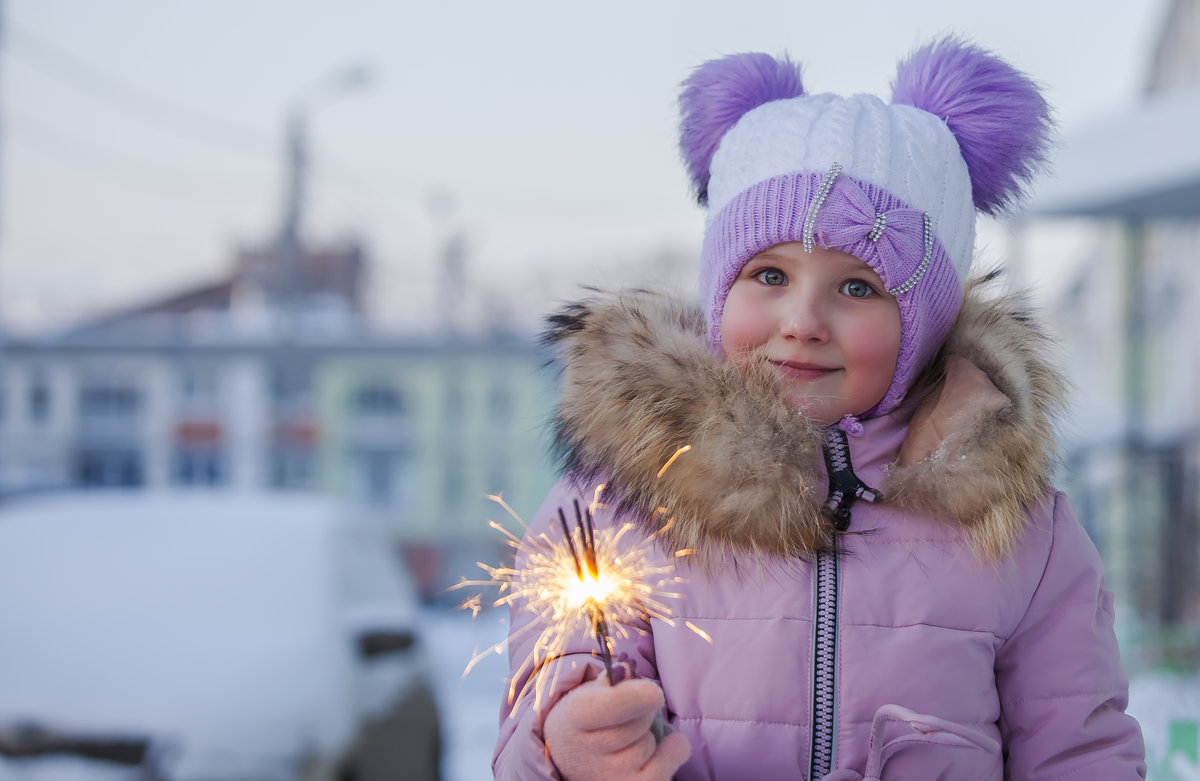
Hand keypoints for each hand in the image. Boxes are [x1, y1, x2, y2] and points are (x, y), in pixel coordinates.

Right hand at [544, 674, 689, 780]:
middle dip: (643, 711)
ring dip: (650, 734)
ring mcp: (607, 777)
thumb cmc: (585, 719)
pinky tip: (663, 748)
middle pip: (639, 723)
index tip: (656, 693)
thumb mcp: (588, 694)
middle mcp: (586, 752)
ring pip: (650, 743)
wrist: (567, 758)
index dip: (638, 697)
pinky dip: (673, 752)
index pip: (611, 708)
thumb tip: (627, 670)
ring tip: (631, 737)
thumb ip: (610, 680)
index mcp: (574, 717)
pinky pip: (666, 768)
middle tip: (630, 714)